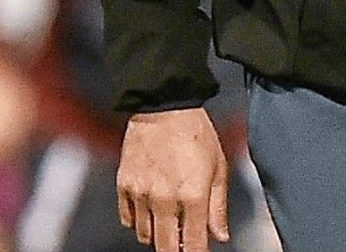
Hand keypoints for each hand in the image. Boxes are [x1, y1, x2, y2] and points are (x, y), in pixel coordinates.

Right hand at [116, 108, 229, 251]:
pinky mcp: (124, 186)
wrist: (164, 108)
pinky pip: (127, 219)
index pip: (193, 244)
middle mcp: (165, 200)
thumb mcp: (218, 168)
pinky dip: (138, 220)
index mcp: (193, 196)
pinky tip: (150, 210)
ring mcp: (141, 195)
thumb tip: (221, 236)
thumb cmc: (196, 134)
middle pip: (165, 246)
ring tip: (168, 221)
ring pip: (145, 235)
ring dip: (158, 234)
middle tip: (182, 243)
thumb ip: (218, 207)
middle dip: (175, 249)